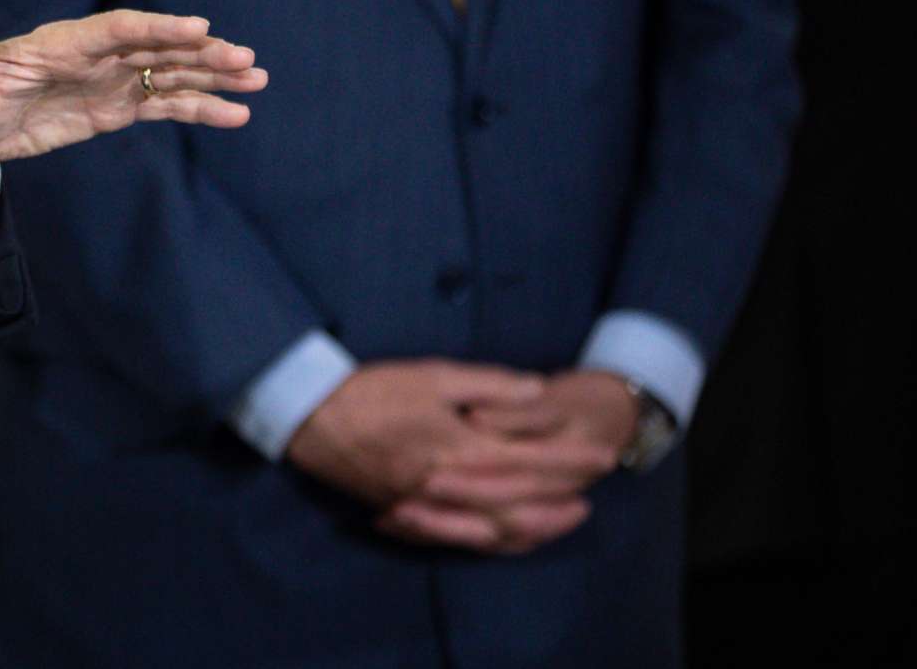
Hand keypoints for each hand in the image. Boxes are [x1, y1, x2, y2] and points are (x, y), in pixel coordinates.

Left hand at [0, 11, 266, 180]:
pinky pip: (163, 104)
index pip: (118, 29)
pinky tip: (235, 115)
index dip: (157, 28)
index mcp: (61, 42)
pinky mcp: (113, 107)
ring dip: (212, 76)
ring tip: (256, 80)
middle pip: (156, 47)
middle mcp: (93, 55)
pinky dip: (199, 108)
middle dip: (200, 52)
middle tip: (245, 59)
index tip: (198, 29)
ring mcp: (108, 80)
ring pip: (169, 73)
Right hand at [382, 371, 634, 552]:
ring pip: (499, 527)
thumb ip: (489, 385)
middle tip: (597, 487)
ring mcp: (434, 507)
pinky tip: (514, 534)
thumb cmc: (371, 391)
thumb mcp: (432, 375)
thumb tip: (536, 390)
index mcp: (462, 448)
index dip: (571, 459)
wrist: (314, 421)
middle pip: (524, 499)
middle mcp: (454, 486)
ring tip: (568, 516)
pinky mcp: (414, 514)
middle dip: (565, 493)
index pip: (532, 459)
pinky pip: (467, 538)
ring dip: (539, 524)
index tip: (603, 455)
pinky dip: (498, 541)